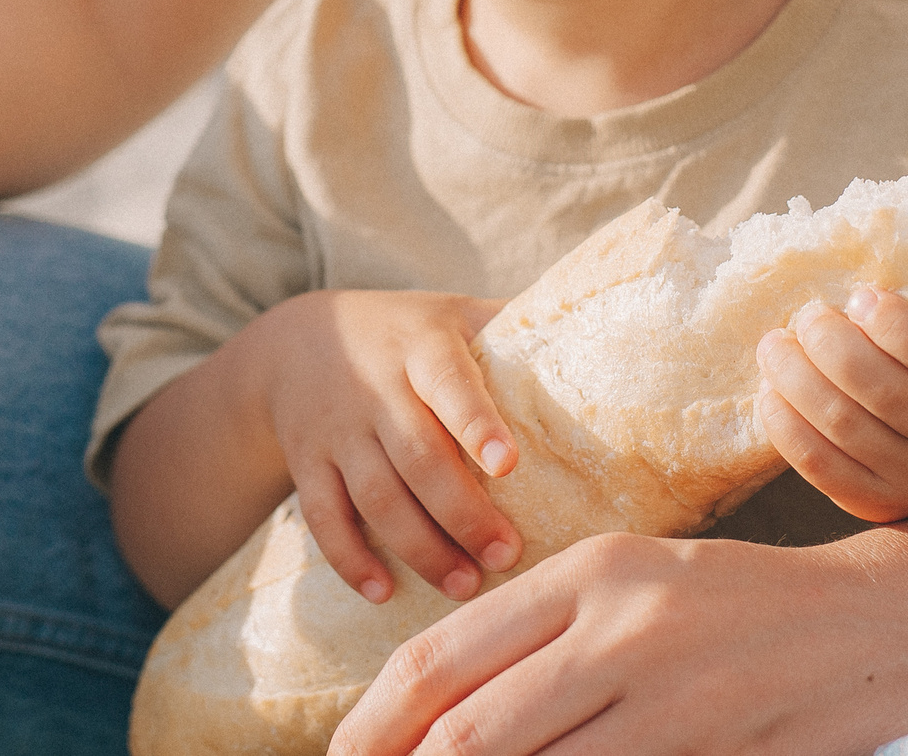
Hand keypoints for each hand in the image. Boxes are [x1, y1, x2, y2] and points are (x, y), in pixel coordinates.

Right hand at [255, 290, 523, 604]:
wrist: (298, 341)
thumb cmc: (406, 332)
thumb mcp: (454, 313)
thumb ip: (515, 326)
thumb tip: (609, 330)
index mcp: (422, 350)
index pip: (450, 386)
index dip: (477, 424)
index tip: (508, 464)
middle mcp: (375, 388)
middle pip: (417, 458)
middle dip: (461, 513)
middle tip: (505, 556)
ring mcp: (337, 430)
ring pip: (374, 497)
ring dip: (418, 547)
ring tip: (462, 586)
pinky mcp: (309, 464)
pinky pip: (323, 518)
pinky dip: (350, 559)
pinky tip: (383, 592)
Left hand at [328, 527, 907, 755]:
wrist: (890, 624)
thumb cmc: (745, 607)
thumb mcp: (639, 586)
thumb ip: (546, 637)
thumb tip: (441, 714)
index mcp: (591, 570)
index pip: (444, 656)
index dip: (375, 723)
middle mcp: (620, 629)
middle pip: (471, 734)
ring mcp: (671, 700)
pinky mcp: (715, 751)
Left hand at [755, 284, 907, 523]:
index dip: (895, 325)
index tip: (859, 296)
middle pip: (885, 393)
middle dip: (832, 347)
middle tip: (806, 315)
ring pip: (846, 428)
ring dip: (797, 379)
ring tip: (774, 345)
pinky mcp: (876, 502)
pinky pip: (820, 466)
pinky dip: (786, 426)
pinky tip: (771, 392)